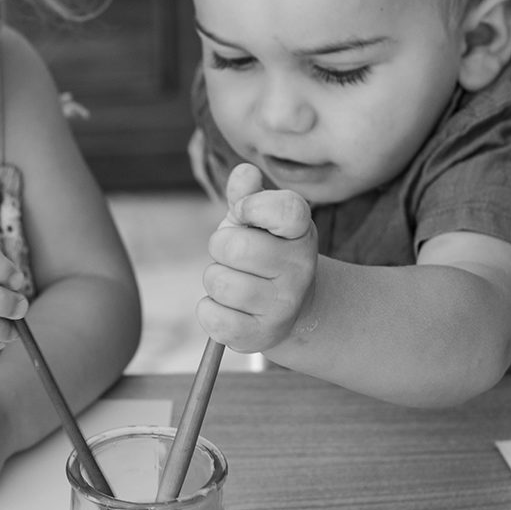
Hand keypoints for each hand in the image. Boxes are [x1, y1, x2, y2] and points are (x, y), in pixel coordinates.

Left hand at [197, 163, 317, 352]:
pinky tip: (228, 307)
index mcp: (301, 231)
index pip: (286, 209)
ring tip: (234, 281)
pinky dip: (209, 310)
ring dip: (215, 279)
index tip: (245, 212)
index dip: (253, 206)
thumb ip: (247, 193)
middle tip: (233, 255)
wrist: (290, 308)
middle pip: (234, 247)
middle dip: (220, 246)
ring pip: (218, 282)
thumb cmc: (264, 252)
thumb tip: (244, 173)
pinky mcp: (262, 336)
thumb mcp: (257, 219)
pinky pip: (212, 317)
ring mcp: (283, 305)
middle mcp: (300, 268)